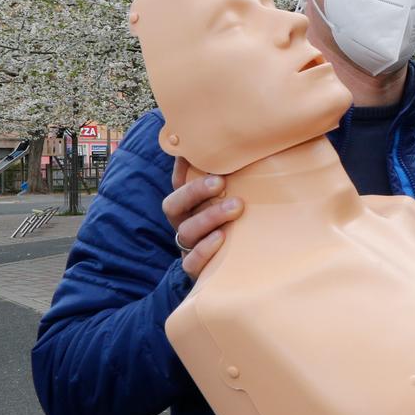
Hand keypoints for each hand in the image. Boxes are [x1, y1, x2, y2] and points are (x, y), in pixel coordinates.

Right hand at [163, 157, 243, 280]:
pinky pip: (192, 262)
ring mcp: (188, 247)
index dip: (182, 169)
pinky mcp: (197, 269)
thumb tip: (240, 145)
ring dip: (209, 217)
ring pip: (186, 231)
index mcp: (188, 205)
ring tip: (235, 207)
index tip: (200, 154)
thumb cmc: (237, 225)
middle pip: (174, 205)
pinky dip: (204, 250)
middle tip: (220, 182)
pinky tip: (221, 238)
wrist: (237, 268)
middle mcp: (183, 223)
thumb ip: (232, 178)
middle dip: (194, 192)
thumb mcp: (232, 201)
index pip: (178, 184)